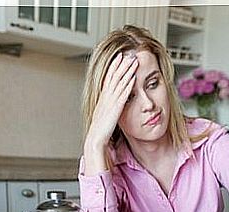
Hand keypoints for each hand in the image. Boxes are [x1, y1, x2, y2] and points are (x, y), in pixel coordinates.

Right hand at [84, 53, 137, 174]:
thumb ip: (109, 108)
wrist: (96, 140)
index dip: (114, 67)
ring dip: (126, 71)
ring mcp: (110, 103)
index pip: (109, 79)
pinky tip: (133, 78)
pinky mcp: (115, 109)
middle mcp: (106, 98)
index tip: (119, 57)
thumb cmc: (101, 131)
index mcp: (103, 99)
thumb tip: (114, 104)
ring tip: (133, 61)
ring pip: (119, 83)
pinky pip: (123, 95)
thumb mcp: (105, 115)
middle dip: (122, 65)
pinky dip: (128, 85)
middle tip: (128, 54)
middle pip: (114, 77)